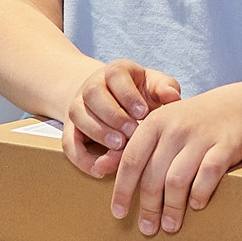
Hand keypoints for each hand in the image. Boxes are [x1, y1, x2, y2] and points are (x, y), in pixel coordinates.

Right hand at [65, 58, 180, 168]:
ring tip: (119, 147)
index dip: (128, 95)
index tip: (143, 113)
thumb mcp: (154, 85)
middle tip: (131, 133)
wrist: (113, 100)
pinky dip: (81, 158)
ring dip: (98, 133)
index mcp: (114, 71)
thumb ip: (164, 88)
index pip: (115, 76)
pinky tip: (100, 169)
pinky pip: (68, 143)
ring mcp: (78, 107)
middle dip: (113, 115)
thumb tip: (173, 97)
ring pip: (78, 116)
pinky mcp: (71, 129)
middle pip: (93, 94)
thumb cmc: (141, 94)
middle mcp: (91, 85)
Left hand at [109, 87, 241, 235]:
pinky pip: (208, 176)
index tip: (119, 214)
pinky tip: (196, 205)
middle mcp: (176, 128)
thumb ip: (136, 146)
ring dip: (172, 208)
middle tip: (148, 228)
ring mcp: (201, 137)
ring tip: (171, 226)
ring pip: (178, 181)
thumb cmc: (195, 121)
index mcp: (155, 122)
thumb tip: (101, 168)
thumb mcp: (163, 125)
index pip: (131, 161)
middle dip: (149, 207)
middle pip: (154, 176)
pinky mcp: (225, 145)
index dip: (122, 191)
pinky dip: (199, 194)